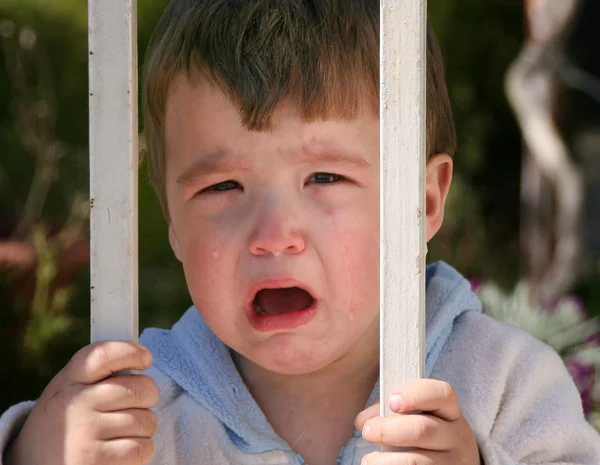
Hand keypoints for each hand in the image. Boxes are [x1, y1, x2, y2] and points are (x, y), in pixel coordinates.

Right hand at [5, 341, 158, 464]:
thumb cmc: (64, 425)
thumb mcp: (68, 392)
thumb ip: (97, 377)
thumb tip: (141, 358)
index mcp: (68, 382)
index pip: (103, 355)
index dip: (130, 352)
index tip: (145, 359)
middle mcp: (75, 404)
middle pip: (138, 388)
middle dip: (148, 396)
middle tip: (139, 404)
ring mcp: (85, 432)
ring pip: (145, 420)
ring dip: (144, 428)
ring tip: (124, 432)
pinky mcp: (95, 460)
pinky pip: (141, 447)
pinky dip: (141, 450)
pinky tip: (122, 451)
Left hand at [355, 379, 479, 464]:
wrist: (452, 462)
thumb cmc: (424, 432)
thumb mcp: (414, 415)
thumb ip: (388, 409)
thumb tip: (362, 421)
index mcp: (448, 410)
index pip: (441, 393)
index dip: (415, 395)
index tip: (392, 401)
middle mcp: (456, 435)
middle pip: (423, 429)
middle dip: (389, 430)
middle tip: (368, 431)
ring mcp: (454, 461)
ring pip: (418, 462)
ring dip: (386, 461)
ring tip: (368, 460)